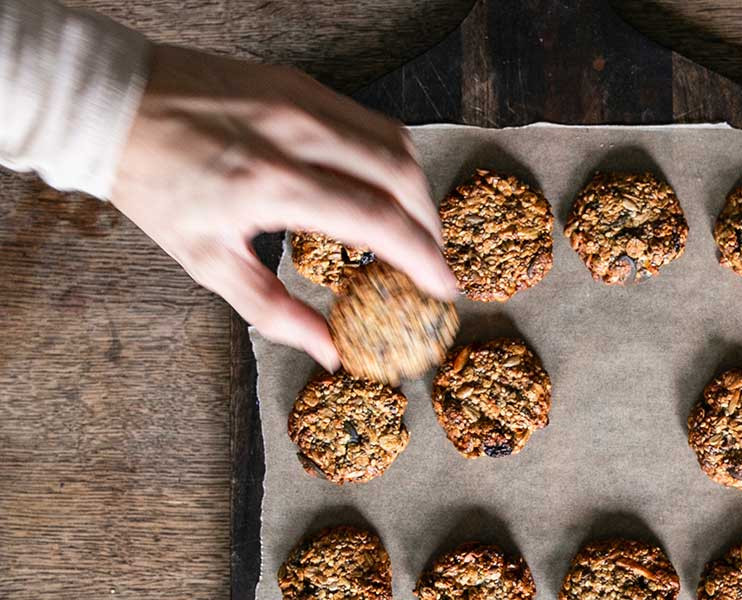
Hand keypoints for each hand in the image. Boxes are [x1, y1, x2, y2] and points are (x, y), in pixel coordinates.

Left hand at [111, 44, 456, 370]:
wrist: (113, 104)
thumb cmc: (152, 184)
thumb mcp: (206, 261)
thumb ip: (274, 311)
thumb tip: (328, 351)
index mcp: (272, 183)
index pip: (377, 219)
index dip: (422, 256)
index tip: (443, 285)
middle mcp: (298, 133)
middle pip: (402, 174)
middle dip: (430, 222)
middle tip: (431, 257)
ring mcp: (302, 100)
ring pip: (395, 140)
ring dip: (415, 186)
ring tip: (411, 223)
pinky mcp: (299, 82)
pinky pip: (368, 119)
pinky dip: (388, 156)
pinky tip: (379, 182)